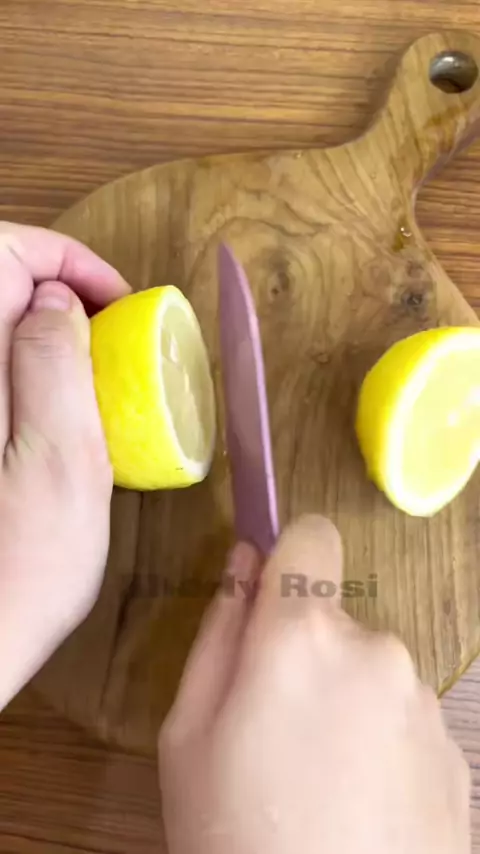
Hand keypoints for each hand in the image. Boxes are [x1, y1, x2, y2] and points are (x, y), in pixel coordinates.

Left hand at [0, 223, 128, 709]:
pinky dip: (26, 363)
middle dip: (54, 287)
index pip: (3, 252)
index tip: (116, 301)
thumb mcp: (63, 464)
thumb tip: (57, 300)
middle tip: (111, 330)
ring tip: (94, 363)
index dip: (64, 257)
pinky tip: (57, 401)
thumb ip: (55, 365)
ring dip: (42, 325)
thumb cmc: (19, 568)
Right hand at [159, 515, 469, 853]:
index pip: (312, 536)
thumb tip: (243, 560)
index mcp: (303, 636)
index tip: (266, 602)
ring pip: (369, 670)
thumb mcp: (187, 735)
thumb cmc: (231, 836)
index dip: (286, 557)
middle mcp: (376, 649)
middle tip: (272, 735)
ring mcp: (423, 700)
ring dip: (344, 702)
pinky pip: (402, 717)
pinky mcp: (454, 750)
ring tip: (316, 783)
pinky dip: (380, 742)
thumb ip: (217, 631)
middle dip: (304, 654)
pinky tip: (359, 808)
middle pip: (334, 617)